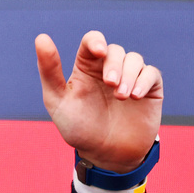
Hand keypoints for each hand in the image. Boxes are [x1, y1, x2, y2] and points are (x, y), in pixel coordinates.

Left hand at [35, 31, 161, 173]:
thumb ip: (49, 70)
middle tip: (110, 85)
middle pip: (115, 50)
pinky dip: (144, 81)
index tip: (99, 52)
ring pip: (134, 59)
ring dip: (129, 74)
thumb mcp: (57, 99)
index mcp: (85, 68)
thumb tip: (41, 38)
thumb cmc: (78, 127)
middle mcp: (107, 70)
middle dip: (114, 64)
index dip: (96, 41)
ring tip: (122, 97)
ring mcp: (129, 79)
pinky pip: (152, 73)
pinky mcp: (148, 91)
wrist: (105, 154)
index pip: (92, 41)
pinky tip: (135, 97)